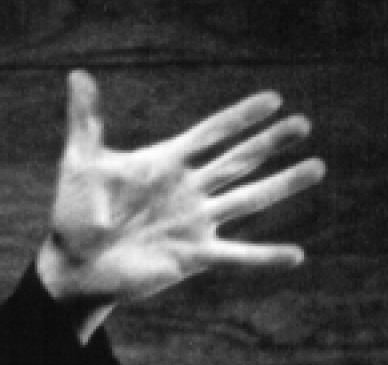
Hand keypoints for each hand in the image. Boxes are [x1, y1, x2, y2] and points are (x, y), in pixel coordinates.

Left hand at [36, 70, 326, 335]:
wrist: (71, 265)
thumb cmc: (74, 214)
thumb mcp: (80, 164)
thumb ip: (85, 121)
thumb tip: (77, 75)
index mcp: (166, 163)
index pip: (211, 134)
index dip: (239, 118)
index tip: (273, 100)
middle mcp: (188, 190)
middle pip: (238, 161)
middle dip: (269, 143)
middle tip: (303, 124)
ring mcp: (194, 222)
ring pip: (247, 199)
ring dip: (282, 185)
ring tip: (316, 168)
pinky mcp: (193, 256)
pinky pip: (235, 256)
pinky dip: (264, 257)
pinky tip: (296, 255)